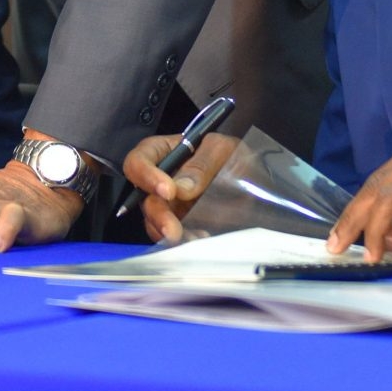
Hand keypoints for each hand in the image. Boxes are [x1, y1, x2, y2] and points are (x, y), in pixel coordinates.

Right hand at [123, 132, 240, 243]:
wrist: (253, 175)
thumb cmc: (232, 153)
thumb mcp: (221, 149)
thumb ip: (201, 165)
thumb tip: (181, 190)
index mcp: (163, 152)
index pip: (138, 161)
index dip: (147, 176)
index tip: (169, 191)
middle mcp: (159, 179)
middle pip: (144, 198)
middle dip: (158, 216)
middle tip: (173, 231)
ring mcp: (169, 204)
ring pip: (155, 222)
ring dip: (170, 234)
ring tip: (195, 240)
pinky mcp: (181, 223)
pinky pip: (173, 236)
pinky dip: (185, 241)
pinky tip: (201, 240)